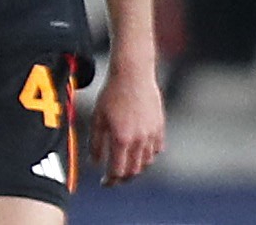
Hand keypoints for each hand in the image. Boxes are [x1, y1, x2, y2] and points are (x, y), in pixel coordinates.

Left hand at [90, 61, 164, 184]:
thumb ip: (96, 143)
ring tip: (126, 165)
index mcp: (122, 139)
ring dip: (136, 167)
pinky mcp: (160, 127)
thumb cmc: (112, 93)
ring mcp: (152, 134)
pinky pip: (156, 150)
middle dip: (123, 178)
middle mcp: (139, 140)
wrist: (133, 74)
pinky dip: (148, 155)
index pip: (118, 171)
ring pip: (147, 162)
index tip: (105, 182)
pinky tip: (140, 152)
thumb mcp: (98, 117)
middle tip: (115, 178)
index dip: (110, 180)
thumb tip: (95, 163)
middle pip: (134, 171)